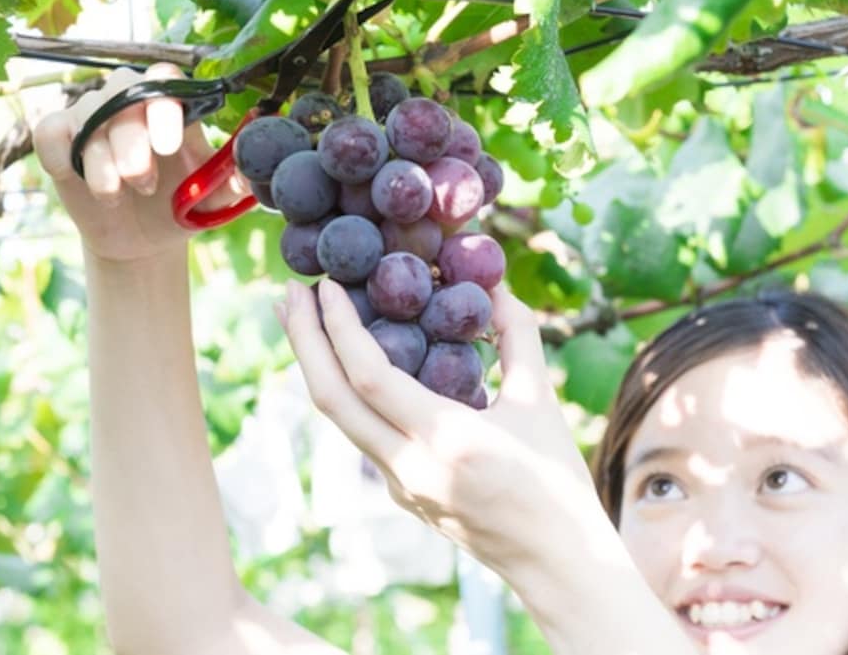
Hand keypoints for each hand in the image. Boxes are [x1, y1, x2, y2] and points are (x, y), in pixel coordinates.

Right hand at [33, 63, 249, 262]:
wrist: (142, 240)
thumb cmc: (180, 207)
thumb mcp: (212, 200)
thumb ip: (233, 183)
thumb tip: (255, 171)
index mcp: (170, 107)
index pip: (165, 77)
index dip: (163, 105)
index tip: (169, 144)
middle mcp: (129, 103)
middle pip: (122, 93)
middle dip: (131, 140)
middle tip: (143, 181)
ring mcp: (91, 117)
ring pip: (87, 115)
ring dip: (102, 159)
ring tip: (118, 194)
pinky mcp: (60, 138)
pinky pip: (50, 130)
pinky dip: (61, 154)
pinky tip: (79, 180)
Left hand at [277, 278, 597, 579]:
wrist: (556, 563)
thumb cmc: (558, 482)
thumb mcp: (541, 402)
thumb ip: (519, 337)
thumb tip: (495, 284)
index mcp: (446, 439)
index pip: (369, 377)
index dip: (339, 327)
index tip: (325, 286)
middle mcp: (409, 466)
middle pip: (331, 399)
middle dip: (304, 341)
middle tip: (290, 292)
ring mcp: (399, 486)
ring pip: (340, 420)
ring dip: (316, 366)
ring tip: (304, 320)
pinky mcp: (401, 495)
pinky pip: (364, 435)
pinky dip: (348, 393)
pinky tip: (350, 364)